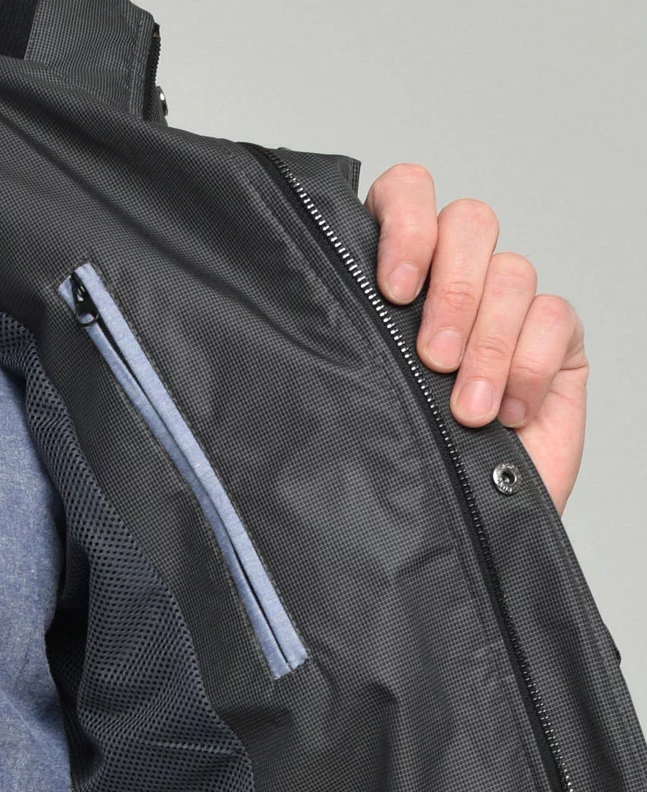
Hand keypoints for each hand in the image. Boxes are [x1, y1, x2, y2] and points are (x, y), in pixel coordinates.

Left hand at [364, 164, 588, 516]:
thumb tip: (315, 303)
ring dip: (488, 344)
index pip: (407, 193)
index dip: (405, 224)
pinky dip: (530, 366)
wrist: (462, 518)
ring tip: (466, 410)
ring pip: (513, 272)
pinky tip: (508, 412)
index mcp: (398, 270)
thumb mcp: (362, 389)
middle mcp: (453, 276)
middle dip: (453, 292)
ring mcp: (507, 305)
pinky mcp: (555, 339)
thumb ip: (353, 336)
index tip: (392, 290)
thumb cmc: (404, 452)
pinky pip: (556, 317)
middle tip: (432, 358)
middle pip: (470, 222)